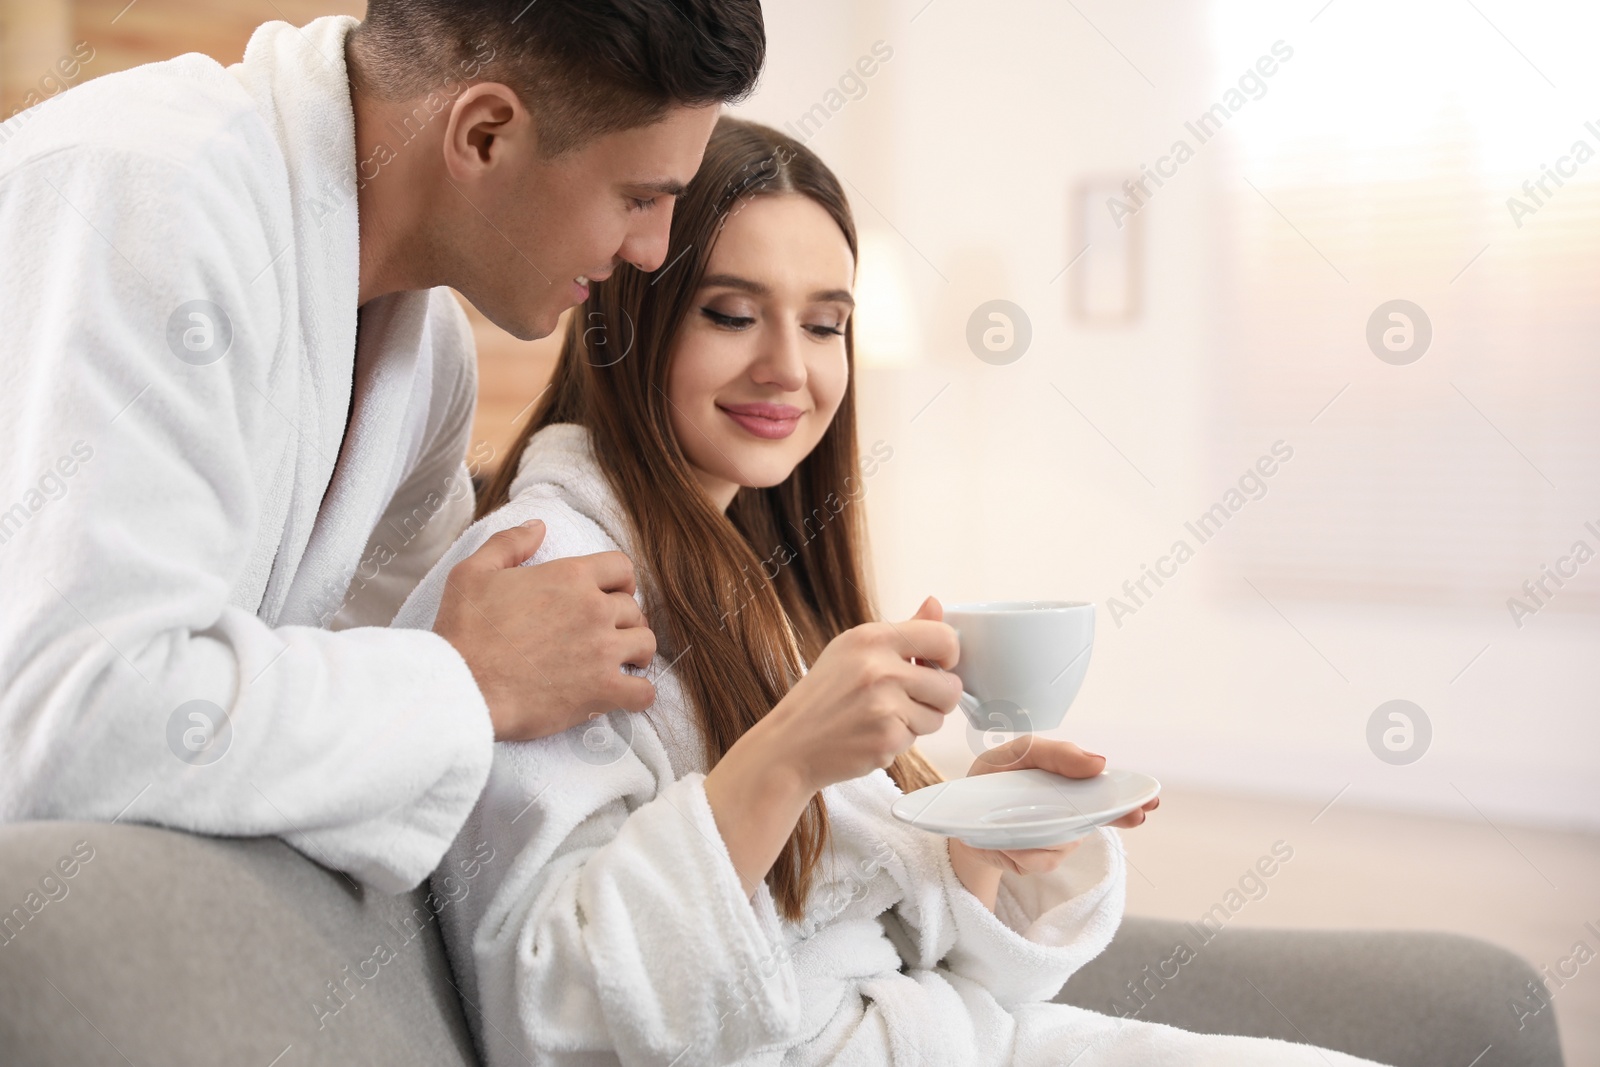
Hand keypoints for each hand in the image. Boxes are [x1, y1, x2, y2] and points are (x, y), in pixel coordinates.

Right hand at [433, 520, 657, 741]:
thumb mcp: (475, 572)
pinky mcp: (602, 690)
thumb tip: (538, 526)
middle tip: (605, 634)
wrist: (462, 687)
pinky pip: (644, 692)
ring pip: (646, 643)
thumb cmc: (464, 631)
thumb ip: (510, 543)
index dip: (618, 581)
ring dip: (636, 651)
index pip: (621, 567)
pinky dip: (640, 694)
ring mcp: (602, 651)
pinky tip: (626, 694)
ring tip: (621, 661)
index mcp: (570, 576)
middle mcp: (594, 609)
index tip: (610, 595)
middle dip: (622, 620)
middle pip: (633, 608)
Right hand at [743, 595, 961, 794]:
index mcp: (871, 638)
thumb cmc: (823, 697)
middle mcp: (879, 668)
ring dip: (917, 722)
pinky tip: (872, 735)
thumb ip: (903, 631)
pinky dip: (900, 741)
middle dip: (936, 698)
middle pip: (951, 686)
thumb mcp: (853, 651)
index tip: (937, 666)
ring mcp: (884, 705)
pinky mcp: (887, 738)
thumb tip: (936, 605)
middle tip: (907, 700)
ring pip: (938, 717)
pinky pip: (918, 740)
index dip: (949, 656)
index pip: (943, 637)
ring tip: (882, 718)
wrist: (790, 744)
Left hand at [947, 737, 1159, 908]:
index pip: (1106, 793)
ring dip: (1046, 831)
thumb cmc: (992, 778)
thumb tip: (1099, 763)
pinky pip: (1039, 859)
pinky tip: (1007, 839)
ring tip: (1015, 817)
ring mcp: (1052, 841)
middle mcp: (1065, 815)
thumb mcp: (1017, 753)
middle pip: (1096, 820)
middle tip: (1134, 815)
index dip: (1130, 798)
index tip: (1149, 800)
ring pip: (1066, 842)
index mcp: (1066, 787)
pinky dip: (1023, 848)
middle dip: (1116, 816)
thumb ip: (1055, 753)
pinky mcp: (1033, 863)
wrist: (957, 813)